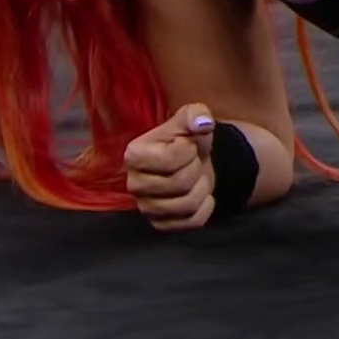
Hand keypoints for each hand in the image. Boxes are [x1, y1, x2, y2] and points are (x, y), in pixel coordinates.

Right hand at [124, 103, 217, 230]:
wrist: (195, 162)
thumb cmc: (188, 141)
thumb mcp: (191, 119)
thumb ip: (196, 114)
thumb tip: (202, 122)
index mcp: (134, 155)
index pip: (169, 159)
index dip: (188, 150)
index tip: (187, 145)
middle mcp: (133, 184)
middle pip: (179, 183)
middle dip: (196, 169)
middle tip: (192, 162)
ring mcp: (146, 207)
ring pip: (186, 205)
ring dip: (202, 188)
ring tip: (197, 178)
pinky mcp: (160, 224)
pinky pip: (191, 222)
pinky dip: (205, 208)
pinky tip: (201, 196)